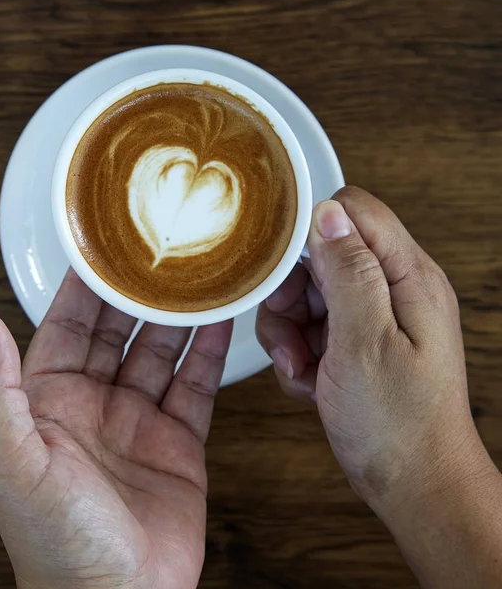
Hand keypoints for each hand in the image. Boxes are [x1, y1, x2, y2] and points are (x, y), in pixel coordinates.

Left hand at [0, 269, 232, 588]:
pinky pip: (195, 386)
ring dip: (177, 317)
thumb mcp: (14, 461)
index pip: (65, 325)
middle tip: (159, 255)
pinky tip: (219, 324)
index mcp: (49, 402)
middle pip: (118, 331)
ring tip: (197, 280)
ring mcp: (138, 421)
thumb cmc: (57, 542)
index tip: (103, 248)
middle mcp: (94, 405)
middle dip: (136, 293)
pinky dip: (208, 353)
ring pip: (160, 352)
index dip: (83, 287)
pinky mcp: (177, 441)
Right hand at [256, 186, 488, 510]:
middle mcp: (392, 290)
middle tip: (293, 333)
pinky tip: (311, 380)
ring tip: (303, 366)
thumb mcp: (365, 342)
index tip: (284, 266)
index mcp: (407, 278)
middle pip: (321, 255)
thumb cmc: (398, 423)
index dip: (312, 230)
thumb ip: (348, 272)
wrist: (410, 481)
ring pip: (306, 294)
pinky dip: (298, 352)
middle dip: (292, 294)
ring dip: (290, 331)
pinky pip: (308, 326)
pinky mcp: (353, 340)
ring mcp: (371, 316)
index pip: (354, 212)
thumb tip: (328, 214)